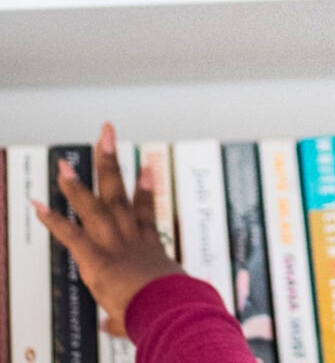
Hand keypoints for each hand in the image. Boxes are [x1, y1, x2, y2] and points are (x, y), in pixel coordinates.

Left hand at [33, 122, 183, 336]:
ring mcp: (115, 245)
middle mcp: (132, 239)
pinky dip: (53, 221)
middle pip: (120, 194)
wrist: (171, 309)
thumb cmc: (170, 311)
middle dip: (111, 163)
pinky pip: (72, 236)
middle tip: (106, 134)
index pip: (145, 213)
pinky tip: (36, 206)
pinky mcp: (98, 259)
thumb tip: (111, 327)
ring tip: (63, 163)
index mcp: (150, 249)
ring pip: (94, 207)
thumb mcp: (149, 311)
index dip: (145, 188)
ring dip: (77, 185)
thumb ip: (122, 318)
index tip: (146, 167)